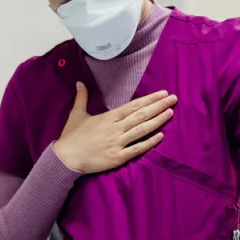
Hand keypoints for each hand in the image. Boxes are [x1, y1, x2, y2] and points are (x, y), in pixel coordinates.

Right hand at [54, 83, 176, 174]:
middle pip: (141, 115)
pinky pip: (137, 149)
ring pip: (142, 130)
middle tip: (173, 99)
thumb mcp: (76, 114)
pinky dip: (149, 142)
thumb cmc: (71, 136)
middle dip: (159, 106)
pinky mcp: (117, 157)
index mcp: (108, 117)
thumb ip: (82, 97)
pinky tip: (161, 135)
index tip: (162, 94)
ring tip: (171, 113)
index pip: (133, 106)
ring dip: (158, 121)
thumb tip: (80, 82)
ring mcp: (117, 143)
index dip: (149, 99)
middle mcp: (115, 128)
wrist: (66, 158)